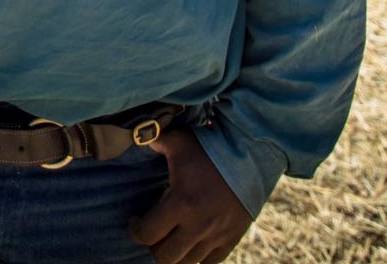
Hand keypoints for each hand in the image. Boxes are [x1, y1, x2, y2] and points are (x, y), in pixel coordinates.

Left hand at [128, 126, 253, 263]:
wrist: (251, 159)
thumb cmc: (210, 149)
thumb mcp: (179, 142)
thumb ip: (154, 141)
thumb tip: (136, 135)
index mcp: (181, 203)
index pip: (147, 235)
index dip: (135, 231)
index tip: (135, 221)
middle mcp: (198, 226)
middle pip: (164, 257)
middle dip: (153, 247)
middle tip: (152, 233)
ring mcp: (216, 236)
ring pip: (186, 263)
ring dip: (174, 254)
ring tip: (170, 238)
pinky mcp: (231, 240)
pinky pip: (209, 263)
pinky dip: (197, 258)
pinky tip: (191, 243)